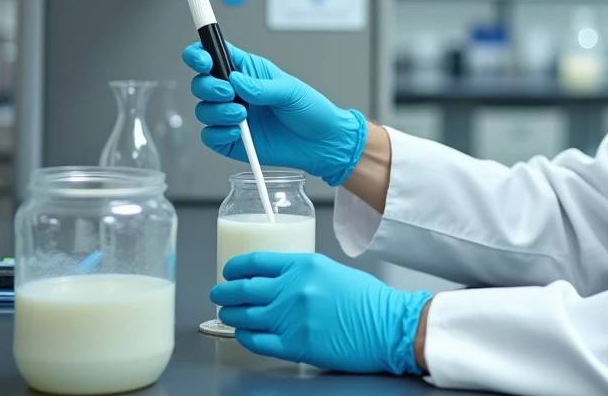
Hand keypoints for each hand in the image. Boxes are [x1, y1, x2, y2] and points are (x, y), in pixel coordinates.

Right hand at [183, 43, 365, 186]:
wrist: (322, 144)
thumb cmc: (312, 111)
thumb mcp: (290, 91)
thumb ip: (261, 86)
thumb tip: (235, 80)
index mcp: (248, 71)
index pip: (214, 54)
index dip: (200, 53)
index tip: (203, 60)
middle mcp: (236, 92)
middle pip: (201, 83)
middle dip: (208, 87)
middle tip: (230, 93)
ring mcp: (231, 116)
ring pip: (203, 109)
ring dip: (217, 112)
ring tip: (242, 115)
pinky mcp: (231, 140)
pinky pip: (209, 136)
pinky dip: (218, 133)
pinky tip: (238, 132)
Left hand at [211, 252, 431, 375]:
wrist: (389, 326)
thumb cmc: (368, 300)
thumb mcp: (333, 271)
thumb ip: (302, 274)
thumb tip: (276, 282)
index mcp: (304, 265)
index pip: (256, 262)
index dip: (235, 267)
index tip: (228, 271)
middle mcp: (293, 289)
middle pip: (243, 288)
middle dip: (224, 291)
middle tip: (219, 293)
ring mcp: (291, 318)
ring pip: (244, 315)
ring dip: (230, 314)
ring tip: (227, 314)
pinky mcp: (294, 345)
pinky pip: (256, 340)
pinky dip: (244, 336)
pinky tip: (242, 332)